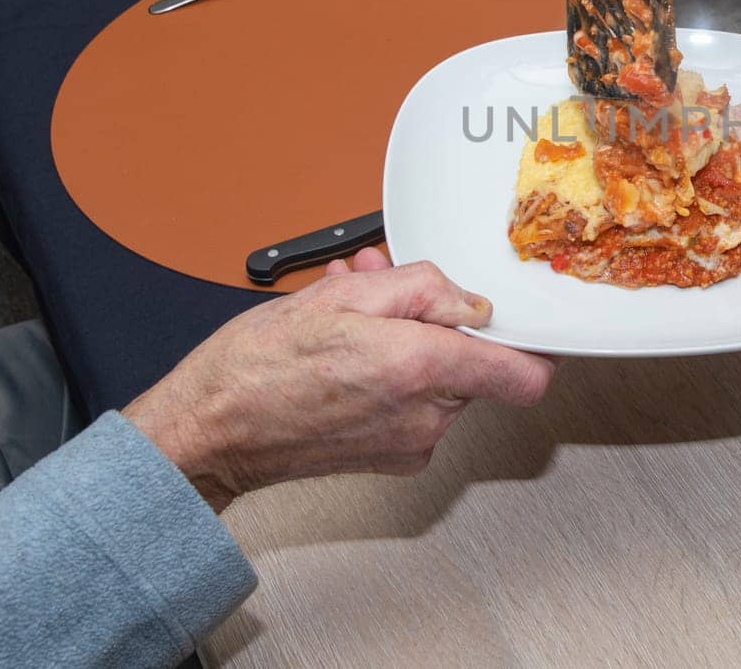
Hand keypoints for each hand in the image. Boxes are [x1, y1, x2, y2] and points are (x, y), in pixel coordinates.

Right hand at [125, 249, 553, 511]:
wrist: (207, 434)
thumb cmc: (257, 367)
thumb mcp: (340, 296)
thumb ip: (421, 289)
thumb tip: (471, 300)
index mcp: (421, 370)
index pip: (526, 373)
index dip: (533, 342)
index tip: (522, 317)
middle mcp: (425, 416)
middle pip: (476, 363)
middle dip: (441, 318)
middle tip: (391, 285)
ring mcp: (410, 443)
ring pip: (441, 377)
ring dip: (410, 336)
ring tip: (355, 305)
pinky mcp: (391, 456)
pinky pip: (415, 401)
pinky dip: (393, 367)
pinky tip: (349, 342)